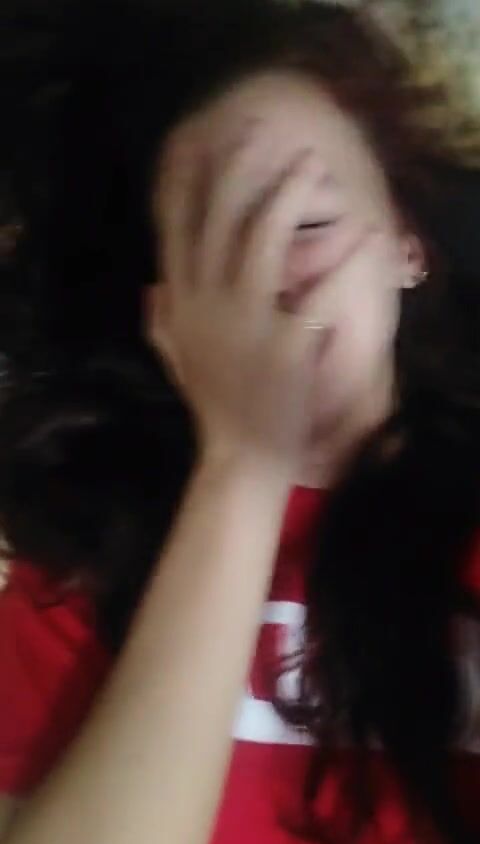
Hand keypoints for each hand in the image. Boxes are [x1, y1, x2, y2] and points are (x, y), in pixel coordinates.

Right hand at [148, 131, 328, 471]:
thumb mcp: (179, 363)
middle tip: (260, 133)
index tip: (198, 144)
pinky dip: (343, 263)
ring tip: (311, 168)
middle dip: (239, 172)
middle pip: (221, 223)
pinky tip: (363, 237)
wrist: (242, 456)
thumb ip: (162, 324)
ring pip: (263, 242)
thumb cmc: (216, 408)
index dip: (188, 185)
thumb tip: (151, 287)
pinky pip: (319, 293)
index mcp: (183, 308)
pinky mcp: (286, 346)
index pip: (178, 234)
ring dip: (287, 198)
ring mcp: (246, 325)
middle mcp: (208, 306)